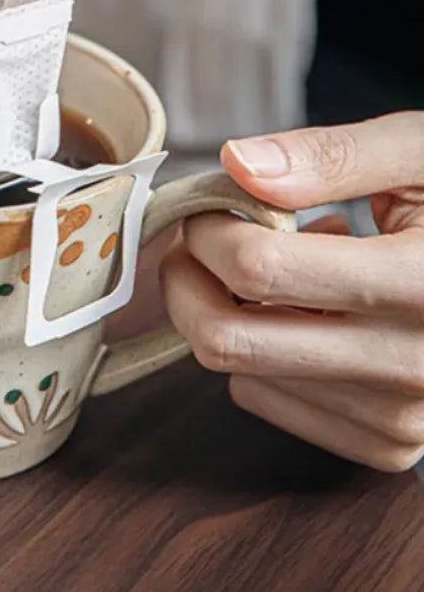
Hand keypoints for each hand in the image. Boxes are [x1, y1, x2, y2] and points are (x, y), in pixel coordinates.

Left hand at [162, 113, 423, 471]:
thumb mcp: (419, 150)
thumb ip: (330, 155)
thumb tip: (237, 163)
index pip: (263, 269)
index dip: (210, 227)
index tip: (211, 203)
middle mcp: (418, 365)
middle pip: (234, 340)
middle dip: (192, 278)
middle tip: (201, 236)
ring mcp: (406, 416)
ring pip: (243, 374)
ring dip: (234, 310)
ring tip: (285, 266)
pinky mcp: (390, 444)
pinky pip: (270, 403)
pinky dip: (263, 355)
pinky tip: (310, 312)